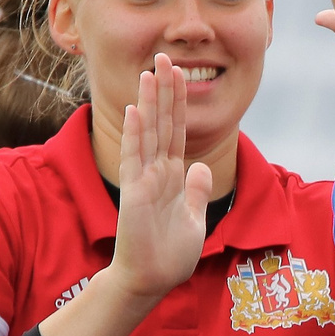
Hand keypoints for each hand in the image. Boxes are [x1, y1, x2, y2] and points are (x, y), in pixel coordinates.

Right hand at [109, 56, 211, 299]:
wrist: (150, 279)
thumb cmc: (168, 253)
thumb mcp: (193, 219)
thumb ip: (195, 191)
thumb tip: (200, 167)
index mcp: (172, 176)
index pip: (177, 131)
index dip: (179, 103)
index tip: (181, 74)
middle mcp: (157, 172)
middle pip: (162, 123)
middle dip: (165, 91)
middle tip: (166, 56)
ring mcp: (144, 180)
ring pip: (148, 133)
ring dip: (150, 102)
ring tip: (151, 71)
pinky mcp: (134, 193)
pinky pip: (135, 158)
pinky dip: (136, 134)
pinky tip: (137, 110)